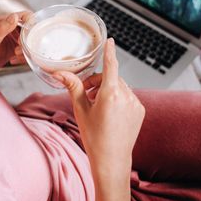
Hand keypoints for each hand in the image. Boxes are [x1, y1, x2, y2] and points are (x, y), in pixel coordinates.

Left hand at [0, 11, 31, 83]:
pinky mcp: (16, 47)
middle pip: (30, 29)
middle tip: (19, 48)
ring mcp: (15, 37)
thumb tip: (14, 16)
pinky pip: (27, 50)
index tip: (29, 35)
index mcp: (5, 21)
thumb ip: (2, 29)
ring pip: (30, 40)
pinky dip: (24, 56)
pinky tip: (14, 60)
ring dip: (26, 49)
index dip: (31, 23)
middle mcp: (11, 27)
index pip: (25, 15)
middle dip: (28, 40)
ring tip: (15, 55)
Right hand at [54, 38, 144, 177]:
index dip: (109, 52)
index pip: (110, 66)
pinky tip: (111, 114)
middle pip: (111, 78)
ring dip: (108, 91)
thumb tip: (59, 73)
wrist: (111, 160)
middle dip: (98, 82)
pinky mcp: (140, 110)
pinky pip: (128, 97)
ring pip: (120, 87)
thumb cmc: (94, 137)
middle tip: (86, 95)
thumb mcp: (80, 109)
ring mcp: (136, 103)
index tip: (110, 41)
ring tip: (98, 107)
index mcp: (110, 94)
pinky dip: (119, 99)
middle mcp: (126, 96)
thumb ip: (73, 87)